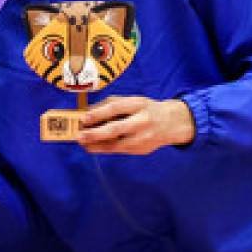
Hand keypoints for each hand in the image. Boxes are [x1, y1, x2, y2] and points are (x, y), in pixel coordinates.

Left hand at [76, 95, 195, 156]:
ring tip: (82, 143)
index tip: (83, 118)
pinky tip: (92, 147)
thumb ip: (110, 105)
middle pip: (116, 129)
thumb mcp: (132, 101)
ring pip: (116, 144)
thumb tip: (87, 113)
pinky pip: (119, 150)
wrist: (171, 123)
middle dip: (95, 134)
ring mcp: (143, 138)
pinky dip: (104, 149)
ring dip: (96, 145)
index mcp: (138, 104)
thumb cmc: (145, 109)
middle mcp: (142, 121)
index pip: (115, 108)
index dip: (98, 113)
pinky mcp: (141, 150)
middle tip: (79, 136)